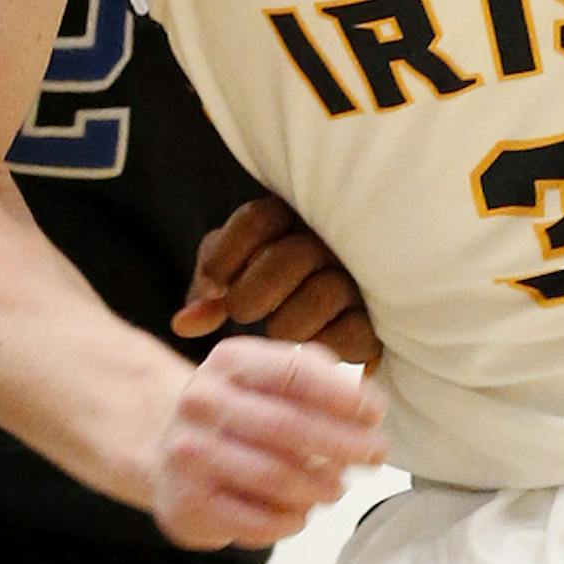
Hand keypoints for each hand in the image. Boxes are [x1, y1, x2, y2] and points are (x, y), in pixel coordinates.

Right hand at [152, 336, 386, 550]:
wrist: (172, 455)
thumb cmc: (240, 416)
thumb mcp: (269, 379)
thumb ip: (317, 380)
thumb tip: (366, 404)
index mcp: (230, 362)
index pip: (295, 374)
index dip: (343, 396)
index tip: (376, 414)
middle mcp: (202, 402)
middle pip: (288, 426)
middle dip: (344, 444)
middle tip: (375, 456)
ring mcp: (190, 453)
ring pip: (274, 476)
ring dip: (320, 486)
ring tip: (338, 488)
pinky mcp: (187, 500)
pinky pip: (254, 519)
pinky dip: (290, 520)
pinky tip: (301, 514)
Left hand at [172, 192, 380, 370]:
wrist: (337, 328)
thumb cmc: (280, 294)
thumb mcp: (239, 279)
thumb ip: (210, 290)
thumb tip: (183, 323)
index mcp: (294, 217)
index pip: (257, 221)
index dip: (225, 258)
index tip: (213, 287)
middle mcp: (334, 240)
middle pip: (289, 256)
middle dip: (253, 294)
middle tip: (242, 313)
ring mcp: (361, 279)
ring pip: (323, 294)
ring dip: (286, 324)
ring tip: (278, 332)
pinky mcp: (379, 321)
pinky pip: (352, 333)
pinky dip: (322, 344)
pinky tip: (308, 346)